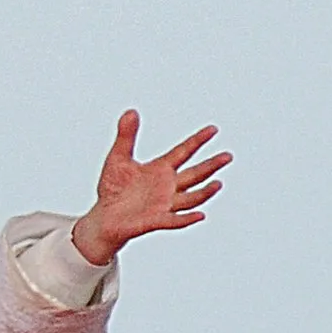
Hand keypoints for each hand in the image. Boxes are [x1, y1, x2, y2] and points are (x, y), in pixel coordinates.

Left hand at [70, 110, 231, 265]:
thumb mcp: (118, 158)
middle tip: (228, 156)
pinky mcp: (155, 220)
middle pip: (194, 174)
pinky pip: (174, 220)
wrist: (103, 217)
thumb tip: (130, 111)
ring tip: (218, 183)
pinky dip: (186, 219)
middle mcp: (167, 186)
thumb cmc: (112, 188)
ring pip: (190, 198)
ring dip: (204, 192)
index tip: (213, 129)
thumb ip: (125, 136)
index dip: (198, 140)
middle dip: (211, 166)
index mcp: (161, 169)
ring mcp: (164, 204)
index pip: (184, 151)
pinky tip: (199, 215)